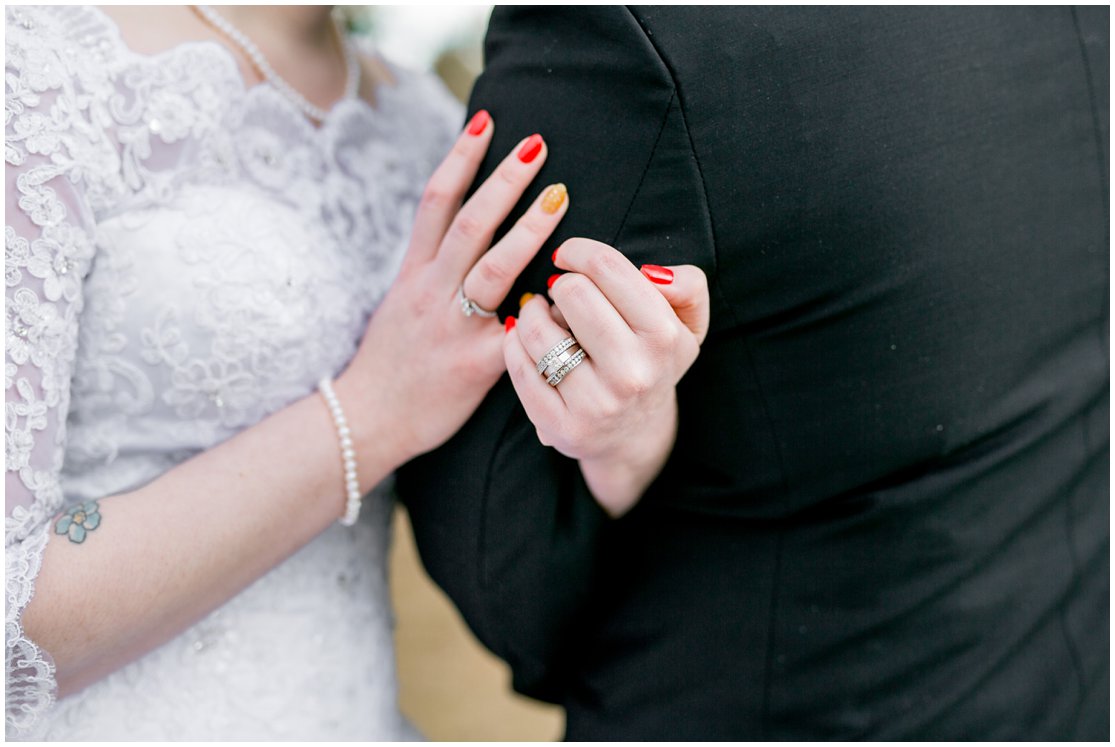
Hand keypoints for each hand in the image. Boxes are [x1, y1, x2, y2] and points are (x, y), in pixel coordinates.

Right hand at [335, 114, 568, 476]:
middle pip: (469, 221)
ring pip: (492, 264)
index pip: (436, 201)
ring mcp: (453, 324)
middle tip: (538, 145)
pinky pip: (515, 328)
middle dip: (504, 179)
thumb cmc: (391, 363)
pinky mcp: (476, 361)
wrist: (368, 419)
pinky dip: (542, 307)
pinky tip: (569, 288)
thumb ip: (431, 272)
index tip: (486, 120)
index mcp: (414, 272)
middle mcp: (432, 289)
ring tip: (560, 195)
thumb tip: (459, 239)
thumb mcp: (401, 305)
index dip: (461, 157)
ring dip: (529, 226)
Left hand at [503, 238, 709, 515]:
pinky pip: (520, 368)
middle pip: (571, 292)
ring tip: (540, 313)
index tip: (567, 256)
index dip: (579, 250)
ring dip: (531, 312)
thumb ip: (687, 285)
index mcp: (663, 337)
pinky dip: (515, 344)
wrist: (636, 434)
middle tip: (562, 294)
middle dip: (560, 285)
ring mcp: (595, 403)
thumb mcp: (688, 323)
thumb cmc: (655, 362)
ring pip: (537, 329)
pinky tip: (524, 340)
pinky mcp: (561, 426)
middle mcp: (632, 372)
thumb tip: (651, 272)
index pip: (608, 268)